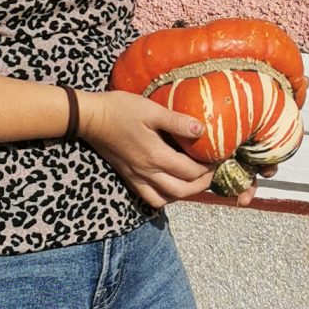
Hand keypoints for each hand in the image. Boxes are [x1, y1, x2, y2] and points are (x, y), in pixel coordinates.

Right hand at [80, 90, 224, 208]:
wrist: (91, 118)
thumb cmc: (121, 109)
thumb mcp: (151, 110)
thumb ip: (177, 122)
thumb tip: (201, 129)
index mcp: (156, 155)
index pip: (191, 171)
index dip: (208, 168)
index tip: (218, 158)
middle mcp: (148, 171)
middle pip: (183, 191)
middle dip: (202, 184)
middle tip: (212, 172)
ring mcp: (137, 177)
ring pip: (166, 198)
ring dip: (184, 194)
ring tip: (195, 181)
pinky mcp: (129, 177)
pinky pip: (149, 198)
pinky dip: (164, 197)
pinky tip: (171, 186)